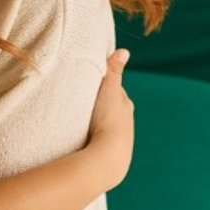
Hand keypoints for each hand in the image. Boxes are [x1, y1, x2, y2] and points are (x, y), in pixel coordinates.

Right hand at [85, 48, 134, 188]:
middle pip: (111, 108)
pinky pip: (103, 139)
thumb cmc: (108, 121)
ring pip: (107, 124)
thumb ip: (113, 71)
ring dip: (97, 122)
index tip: (88, 84)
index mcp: (126, 105)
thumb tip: (124, 51)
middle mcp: (127, 121)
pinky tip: (87, 139)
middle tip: (82, 103)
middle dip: (99, 105)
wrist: (109, 158)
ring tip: (82, 122)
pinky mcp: (113, 152)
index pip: (114, 90)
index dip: (101, 86)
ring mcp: (121, 138)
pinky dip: (96, 136)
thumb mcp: (108, 90)